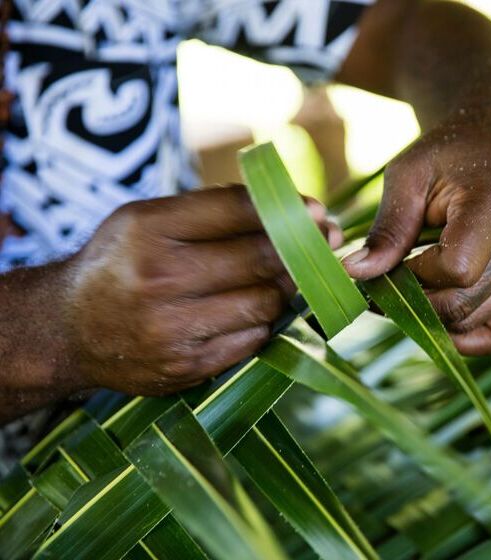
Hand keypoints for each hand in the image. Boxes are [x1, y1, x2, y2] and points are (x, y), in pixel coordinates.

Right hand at [60, 185, 339, 395]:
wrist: (67, 330)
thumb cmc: (119, 264)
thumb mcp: (145, 219)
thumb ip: (211, 211)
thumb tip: (295, 210)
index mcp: (147, 230)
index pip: (238, 210)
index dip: (288, 210)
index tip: (317, 212)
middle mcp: (158, 279)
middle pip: (262, 258)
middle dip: (302, 249)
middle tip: (324, 243)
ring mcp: (172, 328)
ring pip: (266, 302)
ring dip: (284, 288)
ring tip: (281, 277)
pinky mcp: (186, 366)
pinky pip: (254, 339)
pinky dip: (262, 322)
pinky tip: (250, 310)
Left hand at [344, 119, 490, 354]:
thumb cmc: (447, 155)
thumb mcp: (407, 175)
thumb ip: (387, 228)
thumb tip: (355, 274)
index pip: (456, 269)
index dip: (414, 275)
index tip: (389, 260)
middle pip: (463, 305)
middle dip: (416, 304)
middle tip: (384, 287)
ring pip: (475, 326)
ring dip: (434, 320)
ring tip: (410, 292)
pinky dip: (464, 337)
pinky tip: (437, 315)